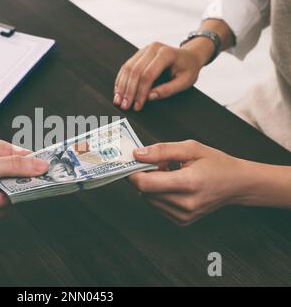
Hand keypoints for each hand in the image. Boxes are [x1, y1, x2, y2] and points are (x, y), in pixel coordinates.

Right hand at [113, 41, 205, 110]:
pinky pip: (126, 66)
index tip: (137, 106)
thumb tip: (149, 97)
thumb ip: (168, 90)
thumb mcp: (185, 82)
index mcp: (166, 53)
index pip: (148, 75)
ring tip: (118, 101)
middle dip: (128, 91)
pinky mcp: (139, 54)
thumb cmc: (189, 69)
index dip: (141, 92)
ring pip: (128, 68)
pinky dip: (121, 80)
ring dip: (121, 86)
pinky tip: (118, 91)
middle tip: (124, 106)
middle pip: (135, 71)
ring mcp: (144, 49)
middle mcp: (153, 48)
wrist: (190, 55)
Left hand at [128, 140, 251, 225]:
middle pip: (145, 192)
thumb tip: (137, 154)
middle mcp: (185, 204)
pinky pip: (157, 206)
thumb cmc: (216, 163)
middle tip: (161, 165)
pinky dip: (159, 195)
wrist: (237, 184)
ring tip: (171, 175)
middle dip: (146, 176)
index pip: (146, 184)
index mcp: (188, 183)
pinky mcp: (182, 222)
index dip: (134, 173)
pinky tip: (174, 186)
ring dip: (152, 186)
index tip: (134, 162)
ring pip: (149, 200)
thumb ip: (162, 151)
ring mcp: (184, 216)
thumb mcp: (190, 148)